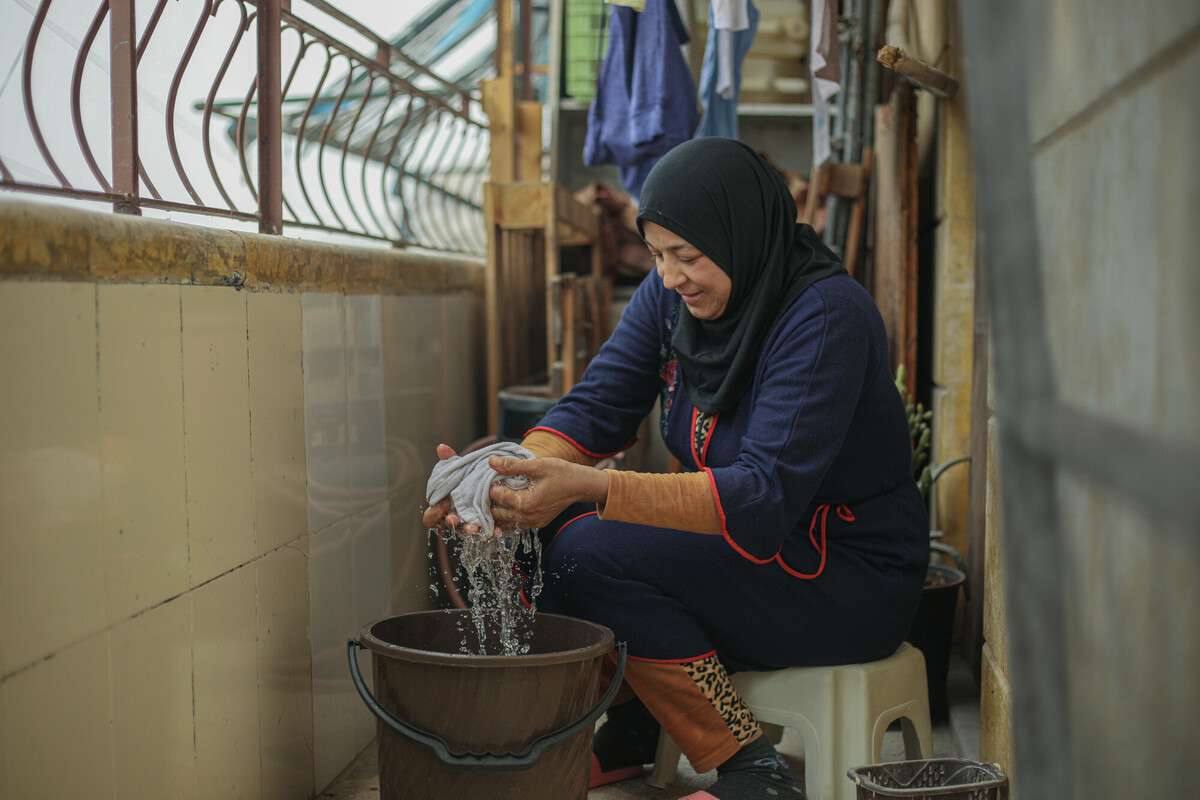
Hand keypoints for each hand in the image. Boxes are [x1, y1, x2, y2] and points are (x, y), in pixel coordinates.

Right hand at [421, 444, 483, 534]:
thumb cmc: (468, 480)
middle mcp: (454, 519)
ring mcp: (469, 525)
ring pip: (467, 533)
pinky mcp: (485, 527)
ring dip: (470, 531)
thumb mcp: (461, 470)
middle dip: (450, 524)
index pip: (431, 517)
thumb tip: (442, 447)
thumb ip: (451, 462)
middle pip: (447, 527)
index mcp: (443, 508)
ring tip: (476, 528)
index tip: (443, 502)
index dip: (434, 512)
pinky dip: (491, 531)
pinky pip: (487, 533)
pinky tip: (497, 530)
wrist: (491, 484)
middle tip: (455, 519)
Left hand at [486, 456, 609, 532]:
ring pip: (505, 523)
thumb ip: (512, 465)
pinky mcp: (538, 523)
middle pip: (497, 514)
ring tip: (496, 497)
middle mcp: (529, 517)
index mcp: (526, 503)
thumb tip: (491, 462)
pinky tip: (507, 504)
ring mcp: (534, 523)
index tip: (491, 476)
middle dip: (490, 501)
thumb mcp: (537, 466)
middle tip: (489, 487)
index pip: (497, 497)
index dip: (490, 485)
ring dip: (498, 511)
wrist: (581, 485)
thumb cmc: (561, 473)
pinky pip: (516, 524)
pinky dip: (509, 516)